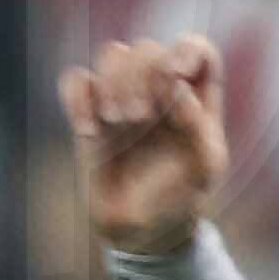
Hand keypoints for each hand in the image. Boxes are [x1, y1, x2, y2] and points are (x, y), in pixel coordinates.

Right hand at [63, 33, 228, 259]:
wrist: (141, 230)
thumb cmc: (181, 198)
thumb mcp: (204, 168)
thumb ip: (198, 127)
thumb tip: (176, 87)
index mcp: (195, 97)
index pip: (196, 50)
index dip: (186, 50)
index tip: (175, 74)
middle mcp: (160, 89)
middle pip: (148, 49)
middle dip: (141, 77)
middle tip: (139, 118)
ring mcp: (123, 96)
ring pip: (112, 54)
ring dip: (113, 82)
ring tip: (117, 122)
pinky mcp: (90, 112)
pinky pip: (75, 80)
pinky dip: (77, 98)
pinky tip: (89, 130)